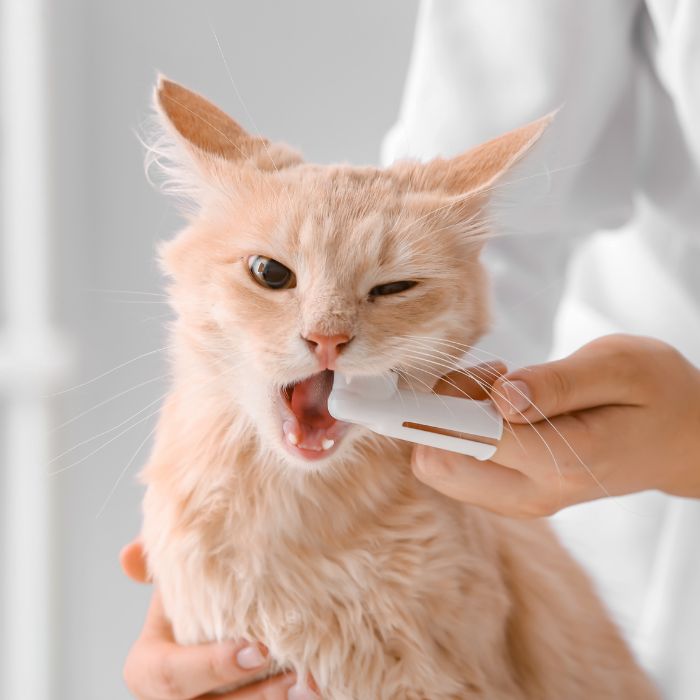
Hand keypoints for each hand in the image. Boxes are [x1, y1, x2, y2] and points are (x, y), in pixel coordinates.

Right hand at [120, 540, 314, 698]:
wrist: (219, 621)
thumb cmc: (194, 598)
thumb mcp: (174, 579)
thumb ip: (157, 563)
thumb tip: (128, 555)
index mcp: (148, 669)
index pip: (170, 676)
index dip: (212, 667)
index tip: (257, 649)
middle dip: (255, 696)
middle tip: (295, 675)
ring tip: (313, 686)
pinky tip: (318, 689)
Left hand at [413, 334, 699, 516]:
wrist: (683, 439)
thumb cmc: (656, 392)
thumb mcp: (620, 367)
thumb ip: (556, 384)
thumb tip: (498, 397)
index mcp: (559, 460)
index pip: (464, 440)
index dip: (423, 410)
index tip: (398, 386)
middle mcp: (532, 492)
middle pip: (437, 462)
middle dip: (439, 409)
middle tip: (492, 375)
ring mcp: (520, 501)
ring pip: (440, 466)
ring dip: (451, 418)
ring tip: (505, 386)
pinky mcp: (512, 495)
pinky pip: (458, 467)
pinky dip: (460, 430)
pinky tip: (504, 404)